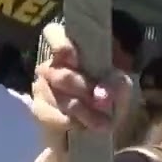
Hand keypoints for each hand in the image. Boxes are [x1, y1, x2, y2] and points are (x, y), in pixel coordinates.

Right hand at [32, 23, 131, 151]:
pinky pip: (54, 116)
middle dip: (85, 90)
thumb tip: (101, 94)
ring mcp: (41, 87)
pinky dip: (74, 123)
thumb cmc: (109, 98)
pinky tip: (85, 126)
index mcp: (70, 50)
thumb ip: (117, 85)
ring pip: (60, 97)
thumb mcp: (121, 88)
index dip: (61, 44)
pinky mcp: (39, 110)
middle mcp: (51, 65)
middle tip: (102, 101)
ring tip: (103, 121)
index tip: (76, 59)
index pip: (53, 33)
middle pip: (62, 74)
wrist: (100, 129)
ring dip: (85, 111)